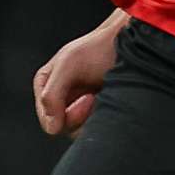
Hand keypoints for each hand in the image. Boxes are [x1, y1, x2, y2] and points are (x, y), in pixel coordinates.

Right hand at [33, 11, 125, 137]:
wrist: (128, 44)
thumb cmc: (98, 49)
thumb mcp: (68, 65)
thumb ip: (51, 95)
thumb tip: (51, 129)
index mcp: (45, 85)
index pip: (48, 119)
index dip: (66, 115)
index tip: (87, 98)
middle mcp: (59, 96)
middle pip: (64, 126)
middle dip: (81, 115)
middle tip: (94, 96)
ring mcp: (78, 105)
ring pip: (80, 129)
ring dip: (93, 116)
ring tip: (103, 96)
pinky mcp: (96, 110)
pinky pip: (95, 126)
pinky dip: (104, 117)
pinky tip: (109, 100)